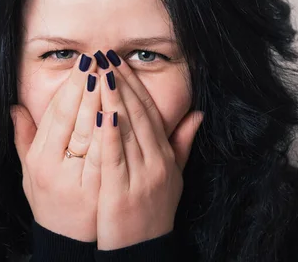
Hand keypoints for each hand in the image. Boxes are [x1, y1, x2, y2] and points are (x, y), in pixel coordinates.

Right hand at [11, 54, 101, 241]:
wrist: (71, 243)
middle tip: (99, 58)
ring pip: (88, 132)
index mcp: (40, 159)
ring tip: (111, 73)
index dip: (70, 87)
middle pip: (72, 117)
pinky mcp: (98, 190)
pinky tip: (119, 110)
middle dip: (86, 85)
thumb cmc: (51, 202)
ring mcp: (76, 179)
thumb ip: (24, 139)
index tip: (82, 64)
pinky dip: (111, 132)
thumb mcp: (30, 173)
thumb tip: (15, 107)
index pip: (56, 114)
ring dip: (101, 100)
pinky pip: (105, 155)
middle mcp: (54, 167)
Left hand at [94, 51, 203, 249]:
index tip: (119, 61)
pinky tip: (101, 111)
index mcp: (165, 156)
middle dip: (121, 82)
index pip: (149, 112)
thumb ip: (182, 145)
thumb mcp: (175, 177)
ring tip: (99, 72)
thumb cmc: (155, 211)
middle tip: (105, 55)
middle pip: (138, 114)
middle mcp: (156, 162)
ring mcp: (141, 177)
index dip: (134, 84)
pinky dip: (110, 133)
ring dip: (113, 98)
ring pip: (127, 130)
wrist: (144, 251)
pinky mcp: (123, 192)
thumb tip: (198, 114)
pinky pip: (116, 157)